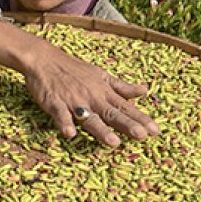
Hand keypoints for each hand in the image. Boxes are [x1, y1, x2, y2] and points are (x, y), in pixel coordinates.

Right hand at [22, 39, 160, 147]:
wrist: (45, 59)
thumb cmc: (74, 70)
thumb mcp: (101, 76)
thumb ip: (121, 87)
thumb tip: (144, 91)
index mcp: (104, 92)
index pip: (125, 107)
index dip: (141, 118)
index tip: (156, 131)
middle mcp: (92, 97)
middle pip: (112, 113)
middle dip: (127, 125)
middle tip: (142, 136)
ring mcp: (73, 100)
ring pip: (89, 117)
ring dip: (101, 129)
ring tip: (113, 142)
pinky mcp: (54, 102)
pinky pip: (60, 114)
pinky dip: (64, 123)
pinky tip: (70, 133)